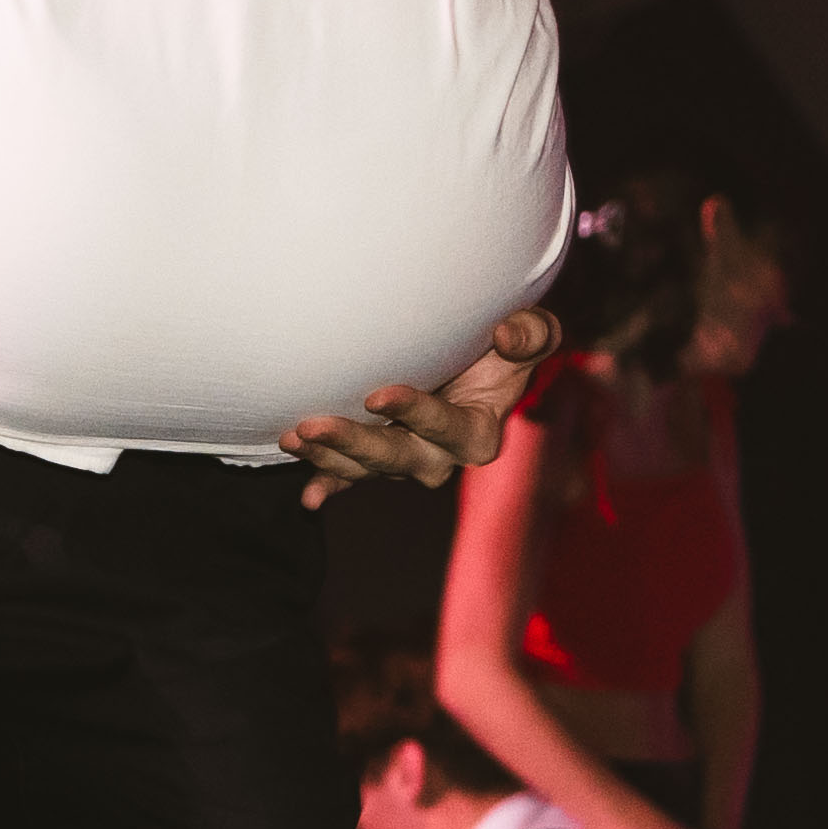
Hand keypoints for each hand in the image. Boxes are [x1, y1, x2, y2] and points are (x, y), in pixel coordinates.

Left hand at [286, 309, 561, 509]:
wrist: (482, 355)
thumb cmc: (505, 343)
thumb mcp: (534, 332)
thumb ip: (533, 334)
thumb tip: (507, 334)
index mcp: (479, 432)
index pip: (446, 428)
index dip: (413, 414)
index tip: (376, 395)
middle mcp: (442, 455)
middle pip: (397, 458)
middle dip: (354, 444)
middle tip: (312, 424)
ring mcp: (408, 459)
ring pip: (367, 468)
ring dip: (328, 457)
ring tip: (293, 436)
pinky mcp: (381, 457)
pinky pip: (353, 477)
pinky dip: (329, 483)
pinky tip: (308, 496)